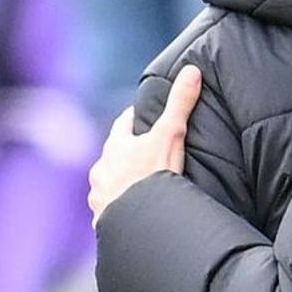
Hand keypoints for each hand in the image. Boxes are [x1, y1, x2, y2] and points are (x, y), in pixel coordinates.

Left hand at [88, 66, 200, 223]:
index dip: (134, 120)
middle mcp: (101, 171)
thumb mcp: (171, 135)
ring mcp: (100, 197)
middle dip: (125, 156)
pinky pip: (110, 214)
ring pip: (108, 186)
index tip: (143, 117)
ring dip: (119, 185)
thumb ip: (180, 104)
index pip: (123, 125)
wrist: (143, 221)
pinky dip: (119, 212)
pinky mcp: (104, 221)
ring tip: (137, 191)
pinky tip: (131, 217)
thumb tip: (191, 71)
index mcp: (116, 147)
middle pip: (113, 157)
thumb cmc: (154, 176)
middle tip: (144, 157)